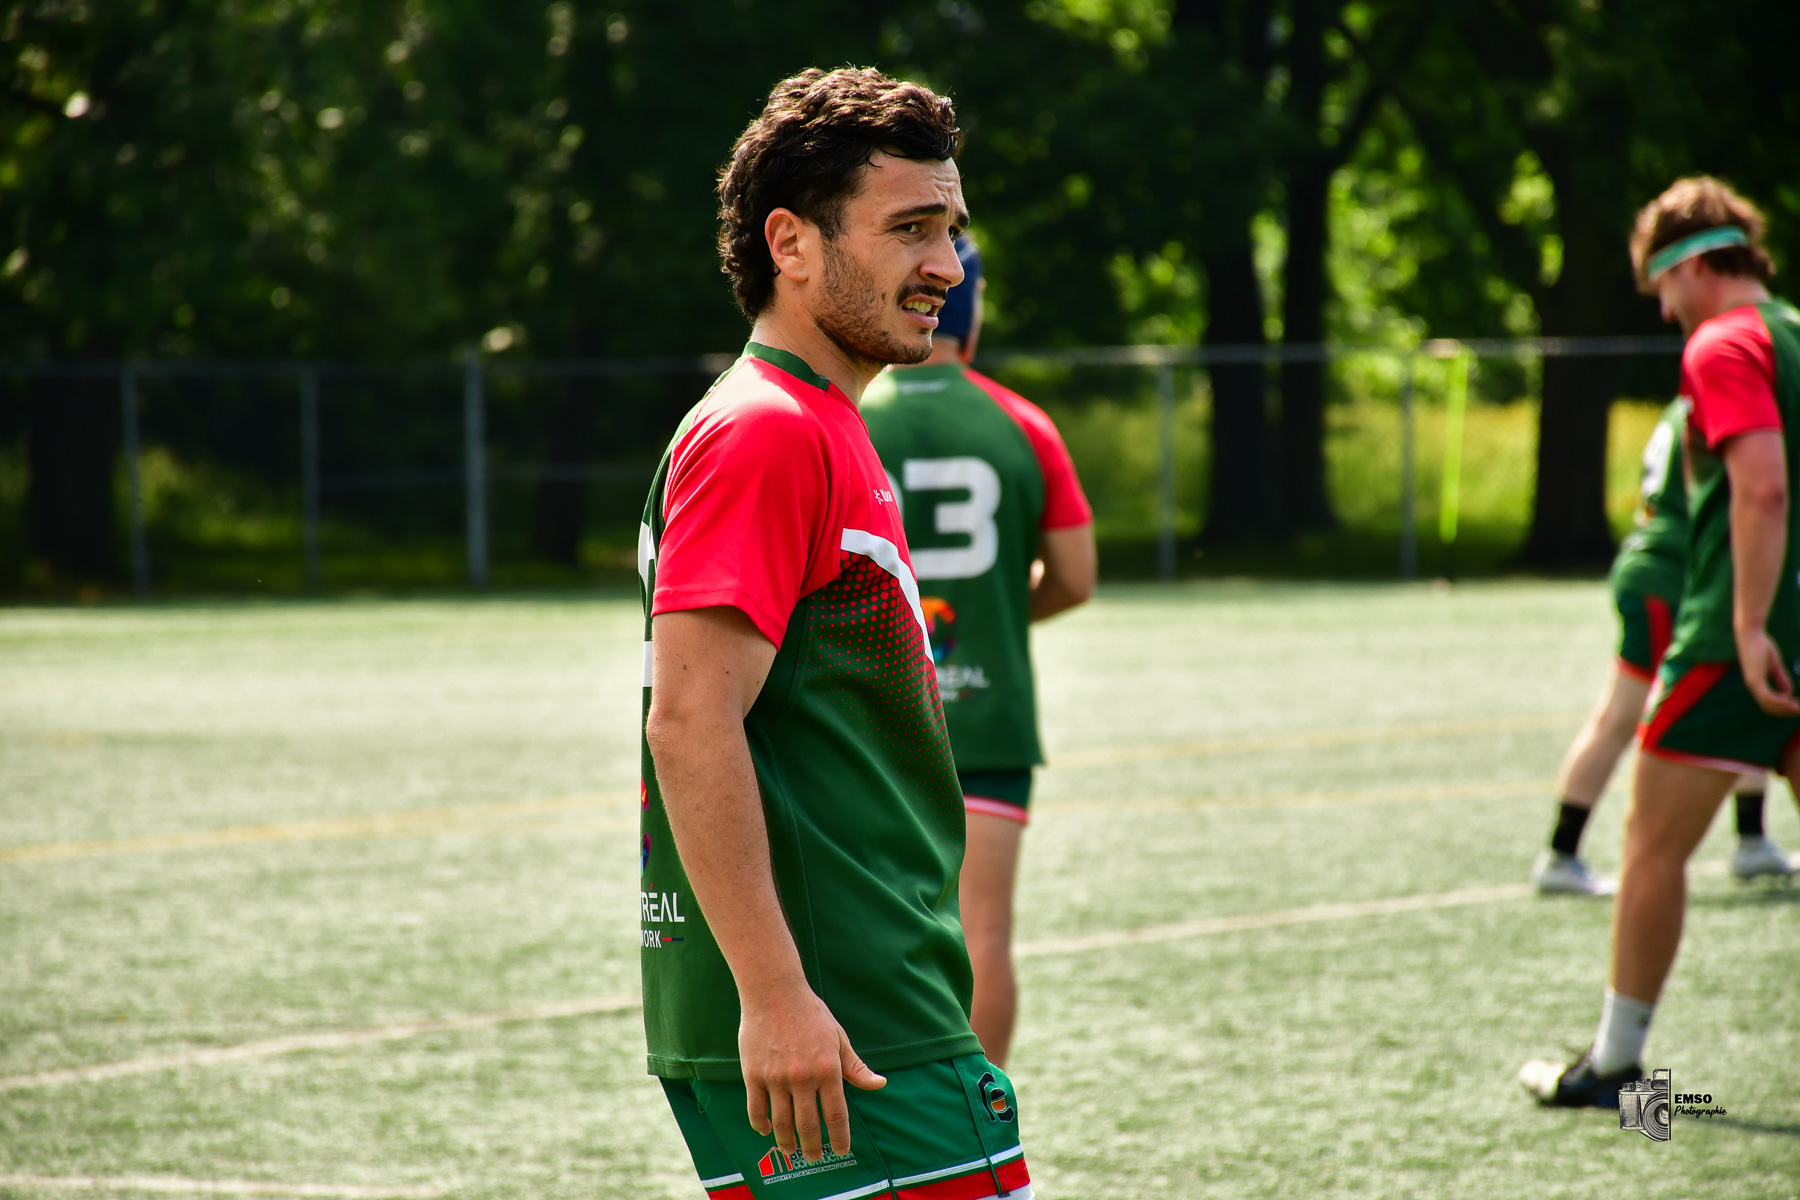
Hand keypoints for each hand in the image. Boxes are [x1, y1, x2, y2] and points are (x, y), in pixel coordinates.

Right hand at [740, 982, 885, 1162]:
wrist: (774, 992)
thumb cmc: (811, 1014)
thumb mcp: (839, 1038)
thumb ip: (856, 1067)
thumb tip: (879, 1084)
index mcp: (828, 1069)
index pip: (836, 1114)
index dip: (840, 1137)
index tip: (841, 1150)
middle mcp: (803, 1077)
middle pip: (808, 1125)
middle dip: (813, 1147)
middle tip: (814, 1157)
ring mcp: (776, 1077)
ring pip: (782, 1122)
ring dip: (787, 1141)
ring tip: (791, 1150)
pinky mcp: (754, 1074)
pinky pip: (756, 1109)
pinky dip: (761, 1124)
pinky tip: (767, 1130)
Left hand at [1737, 627, 1799, 715]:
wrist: (1751, 634)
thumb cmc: (1761, 646)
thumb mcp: (1774, 665)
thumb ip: (1780, 678)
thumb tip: (1788, 693)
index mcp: (1756, 684)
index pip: (1768, 703)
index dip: (1782, 707)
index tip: (1796, 706)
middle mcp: (1752, 686)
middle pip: (1768, 707)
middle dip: (1784, 711)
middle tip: (1799, 711)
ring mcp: (1752, 684)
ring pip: (1768, 704)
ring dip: (1784, 708)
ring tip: (1797, 708)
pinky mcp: (1755, 679)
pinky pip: (1767, 696)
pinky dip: (1779, 702)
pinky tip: (1790, 701)